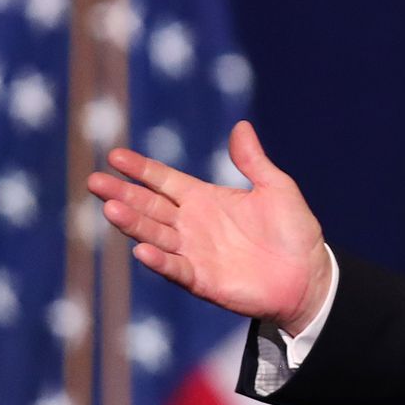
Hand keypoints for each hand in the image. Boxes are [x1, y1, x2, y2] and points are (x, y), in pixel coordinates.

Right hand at [87, 120, 333, 335]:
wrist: (309, 274)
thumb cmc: (293, 230)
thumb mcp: (276, 188)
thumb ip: (254, 161)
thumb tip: (241, 126)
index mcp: (205, 199)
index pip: (164, 180)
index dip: (140, 169)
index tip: (114, 156)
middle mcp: (192, 224)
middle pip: (150, 206)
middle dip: (123, 194)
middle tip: (94, 181)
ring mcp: (194, 252)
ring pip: (155, 235)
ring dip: (133, 224)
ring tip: (110, 209)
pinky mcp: (202, 279)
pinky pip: (176, 268)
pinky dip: (159, 260)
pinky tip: (142, 250)